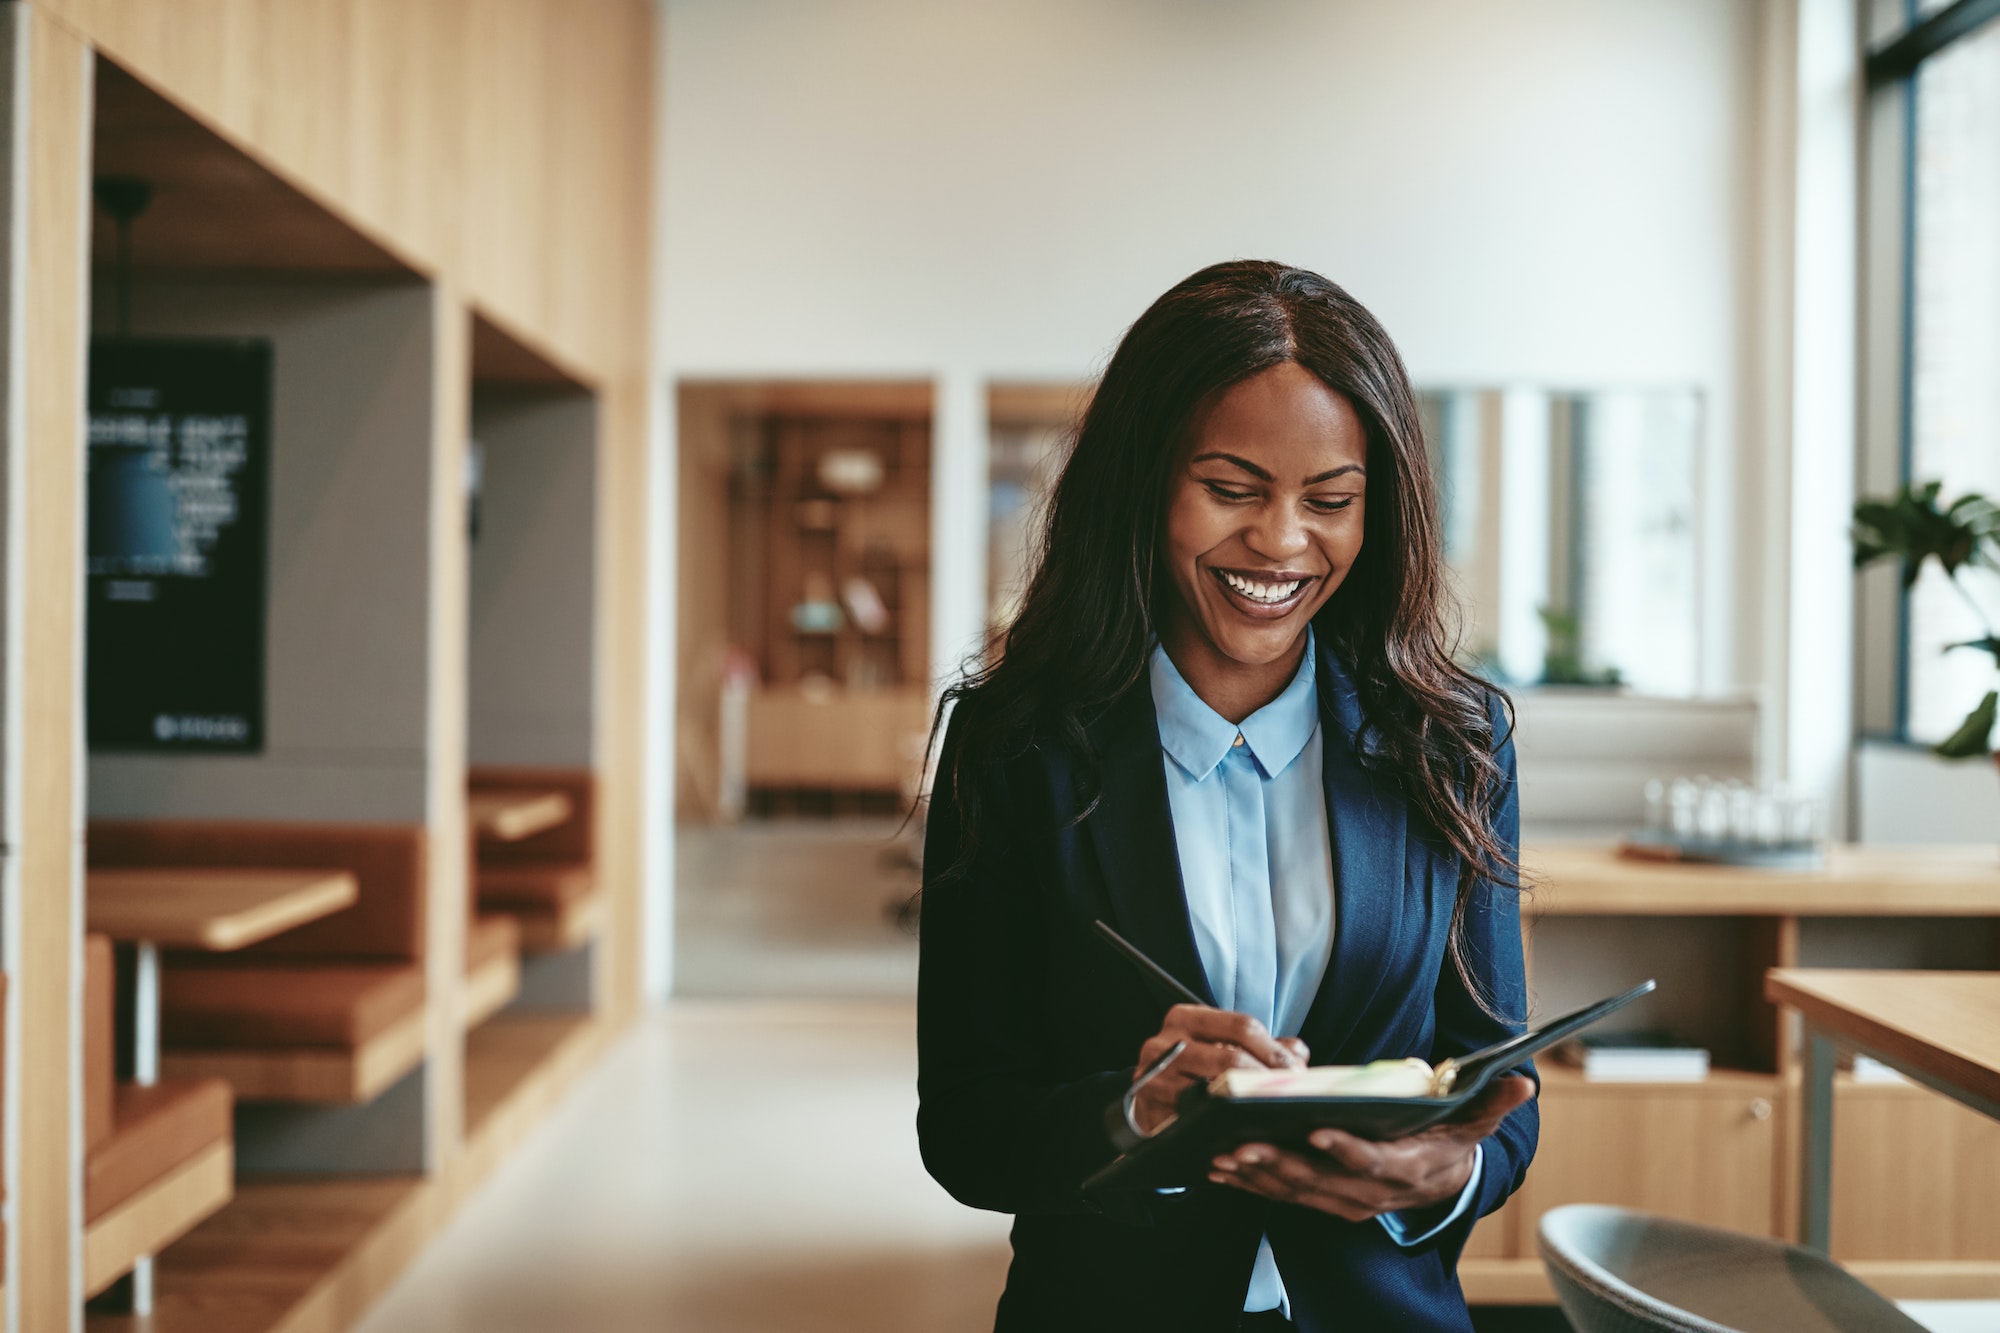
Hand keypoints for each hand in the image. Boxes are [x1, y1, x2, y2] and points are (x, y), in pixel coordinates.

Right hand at [1131, 1004, 1305, 1134]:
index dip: (1274, 1051)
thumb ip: (1262, 1046)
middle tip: (1291, 1096)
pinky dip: (1223, 1126)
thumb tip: (1298, 1053)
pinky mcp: (1151, 1111)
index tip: (1298, 1072)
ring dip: (1249, 1105)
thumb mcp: (1221, 1045)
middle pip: (1230, 1058)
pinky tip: (1243, 1130)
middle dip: (1267, 1079)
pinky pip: (1196, 1120)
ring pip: (1214, 1093)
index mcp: (1186, 1018)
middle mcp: (1165, 1043)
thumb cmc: (1193, 1069)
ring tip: (1273, 1113)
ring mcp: (1155, 1079)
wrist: (1148, 1098)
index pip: (1241, 1026)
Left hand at [1206, 1074, 1534, 1220]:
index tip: (1316, 1131)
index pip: (1371, 1161)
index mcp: (1403, 1168)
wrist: (1439, 1183)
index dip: (1344, 1148)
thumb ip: (1492, 1100)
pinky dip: (1251, 1183)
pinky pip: (1282, 1195)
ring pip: (1294, 1191)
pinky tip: (1220, 1168)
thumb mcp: (1472, 1120)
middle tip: (1242, 1144)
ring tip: (1221, 1155)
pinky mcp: (1322, 1199)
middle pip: (1320, 1180)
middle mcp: (1370, 1192)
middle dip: (1279, 1163)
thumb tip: (1523, 1081)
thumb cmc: (1446, 1140)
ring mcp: (1343, 1200)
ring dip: (1256, 1175)